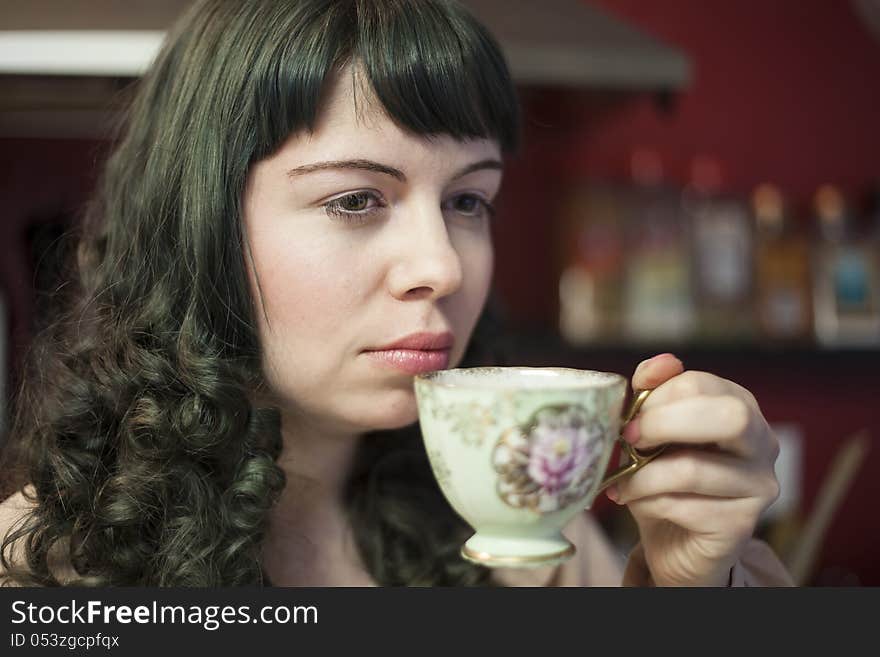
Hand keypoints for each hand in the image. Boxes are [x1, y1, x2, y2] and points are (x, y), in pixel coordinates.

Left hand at [607, 353, 780, 585]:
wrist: (677, 543)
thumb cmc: (665, 479)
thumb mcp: (654, 432)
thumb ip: (655, 393)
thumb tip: (660, 364)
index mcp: (740, 407)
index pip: (701, 384)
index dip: (656, 396)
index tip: (628, 417)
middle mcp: (762, 443)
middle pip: (727, 416)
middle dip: (663, 423)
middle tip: (629, 439)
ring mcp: (759, 486)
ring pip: (693, 468)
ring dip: (643, 475)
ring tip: (622, 482)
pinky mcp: (741, 526)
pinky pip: (684, 505)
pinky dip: (648, 502)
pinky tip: (637, 503)